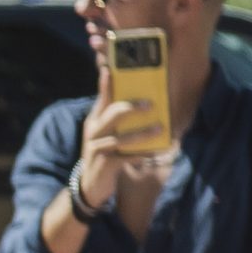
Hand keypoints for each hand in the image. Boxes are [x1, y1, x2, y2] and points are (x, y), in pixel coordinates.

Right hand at [76, 63, 164, 208]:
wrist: (90, 185)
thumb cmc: (104, 153)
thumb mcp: (106, 134)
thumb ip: (116, 118)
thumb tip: (141, 101)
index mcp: (95, 120)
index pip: (102, 97)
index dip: (106, 83)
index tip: (111, 68)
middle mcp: (94, 131)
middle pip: (112, 113)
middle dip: (132, 107)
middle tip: (150, 104)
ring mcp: (98, 148)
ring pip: (122, 137)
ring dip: (143, 134)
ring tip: (160, 129)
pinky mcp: (105, 164)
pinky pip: (126, 157)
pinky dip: (142, 154)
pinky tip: (155, 152)